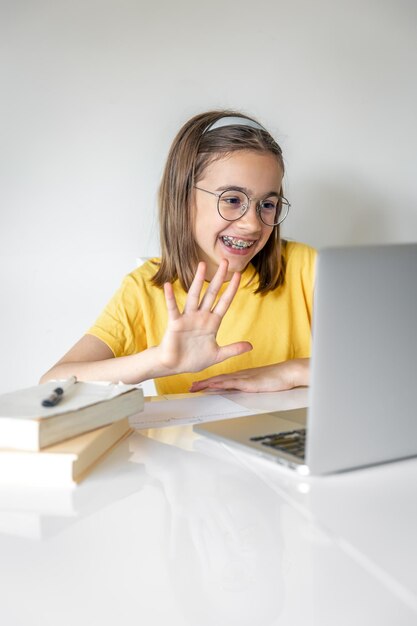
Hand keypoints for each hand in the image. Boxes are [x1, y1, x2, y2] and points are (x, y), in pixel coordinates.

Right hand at [157, 259, 252, 374]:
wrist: (175, 366)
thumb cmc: (193, 359)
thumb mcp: (217, 355)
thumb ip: (233, 349)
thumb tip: (250, 346)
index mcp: (212, 323)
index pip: (224, 302)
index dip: (231, 289)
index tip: (239, 274)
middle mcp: (201, 316)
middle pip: (211, 293)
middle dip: (218, 278)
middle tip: (224, 261)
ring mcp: (188, 318)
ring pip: (194, 296)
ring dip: (197, 280)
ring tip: (201, 265)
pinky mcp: (175, 323)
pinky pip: (173, 308)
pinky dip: (170, 297)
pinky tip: (169, 285)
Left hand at [189, 359, 309, 392]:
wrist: (288, 372)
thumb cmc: (277, 378)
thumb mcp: (259, 383)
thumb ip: (249, 386)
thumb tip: (240, 392)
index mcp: (242, 376)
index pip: (221, 379)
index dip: (208, 382)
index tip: (198, 385)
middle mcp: (240, 375)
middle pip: (217, 379)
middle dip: (203, 384)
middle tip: (190, 387)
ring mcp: (244, 378)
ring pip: (221, 381)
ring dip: (207, 384)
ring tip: (195, 387)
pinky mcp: (249, 382)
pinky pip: (232, 383)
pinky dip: (220, 385)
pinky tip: (212, 386)